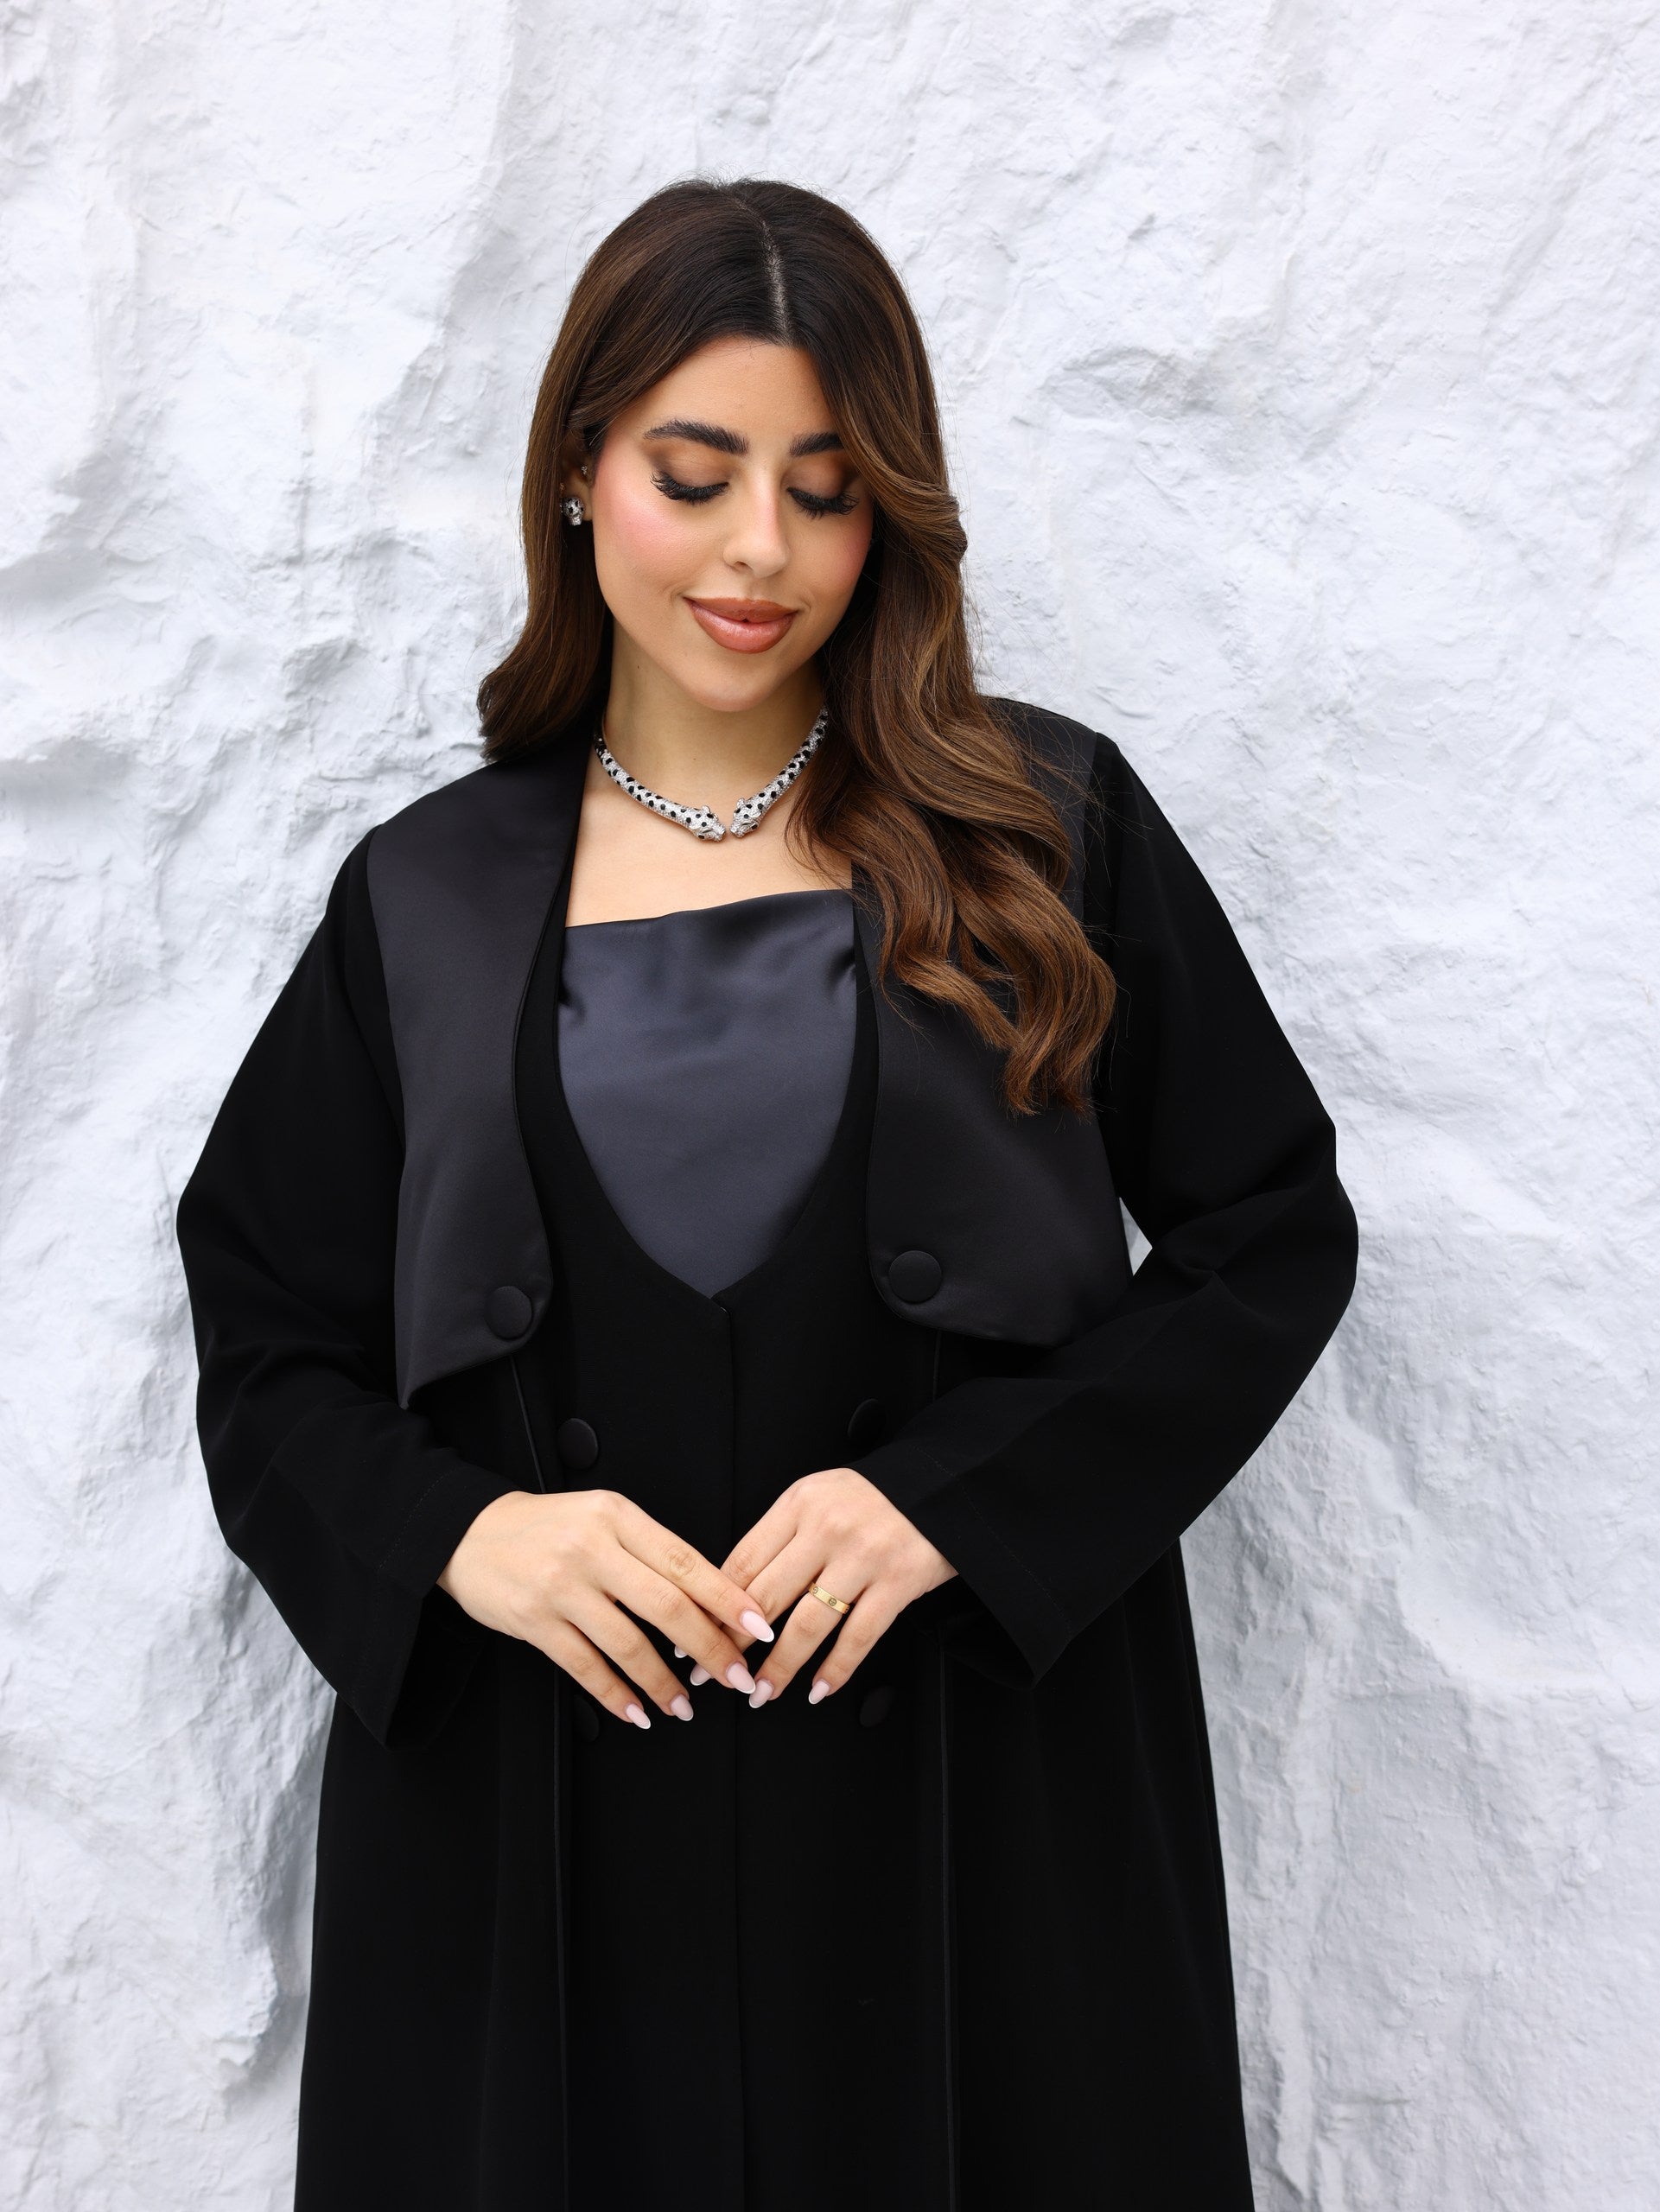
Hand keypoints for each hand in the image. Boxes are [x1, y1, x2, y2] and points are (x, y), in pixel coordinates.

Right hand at [437, 1489, 774, 1729]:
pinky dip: (615, 1695)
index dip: (726, 1597)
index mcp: (618, 1517)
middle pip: (665, 1605)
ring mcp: (561, 1586)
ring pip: (627, 1643)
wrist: (468, 1532)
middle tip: (736, 1675)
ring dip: (662, 1683)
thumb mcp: (603, 1517)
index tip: (757, 1625)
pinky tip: (636, 1710)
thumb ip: (649, 1550)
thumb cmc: (547, 1527)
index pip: (685, 1561)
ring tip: (684, 1705)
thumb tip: (709, 1596)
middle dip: (709, 1646)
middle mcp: (591, 1548)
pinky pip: (585, 1666)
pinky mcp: (534, 1621)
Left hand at [717, 1467, 957, 1707]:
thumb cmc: (876, 1496)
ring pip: (808, 1624)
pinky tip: (818, 1689)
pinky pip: (859, 1637)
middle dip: (733, 1643)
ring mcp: (864, 1557)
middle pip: (766, 1597)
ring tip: (762, 1692)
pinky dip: (836, 1670)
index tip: (696, 1633)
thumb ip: (784, 1535)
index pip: (743, 1561)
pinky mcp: (899, 1582)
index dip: (713, 1605)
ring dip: (780, 1667)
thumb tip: (736, 1589)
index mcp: (799, 1503)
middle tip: (715, 1672)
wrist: (945, 1482)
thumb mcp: (820, 1496)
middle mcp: (827, 1528)